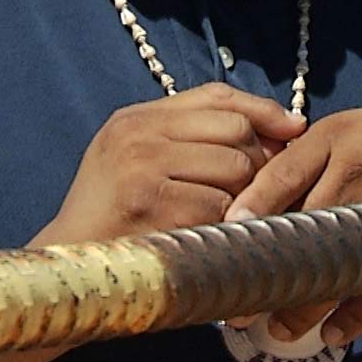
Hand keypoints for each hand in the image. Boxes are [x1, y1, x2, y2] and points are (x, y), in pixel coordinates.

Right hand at [32, 84, 306, 245]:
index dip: (262, 110)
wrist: (67, 265)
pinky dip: (222, 224)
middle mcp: (137, 134)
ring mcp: (143, 168)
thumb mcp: (138, 159)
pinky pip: (219, 206)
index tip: (294, 129)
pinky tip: (206, 235)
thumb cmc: (114, 216)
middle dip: (256, 161)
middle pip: (234, 131)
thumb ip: (192, 135)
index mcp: (135, 118)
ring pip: (233, 168)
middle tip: (253, 189)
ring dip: (241, 197)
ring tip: (222, 216)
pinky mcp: (152, 206)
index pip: (216, 95)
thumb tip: (282, 126)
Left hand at [223, 98, 361, 349]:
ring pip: (338, 264)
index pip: (280, 176)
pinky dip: (356, 315)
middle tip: (235, 306)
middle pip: (304, 228)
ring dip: (304, 304)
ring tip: (275, 328)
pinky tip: (331, 334)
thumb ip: (296, 161)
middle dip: (269, 270)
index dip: (248, 211)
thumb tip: (242, 207)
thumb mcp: (343, 129)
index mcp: (334, 138)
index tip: (221, 245)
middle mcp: (359, 170)